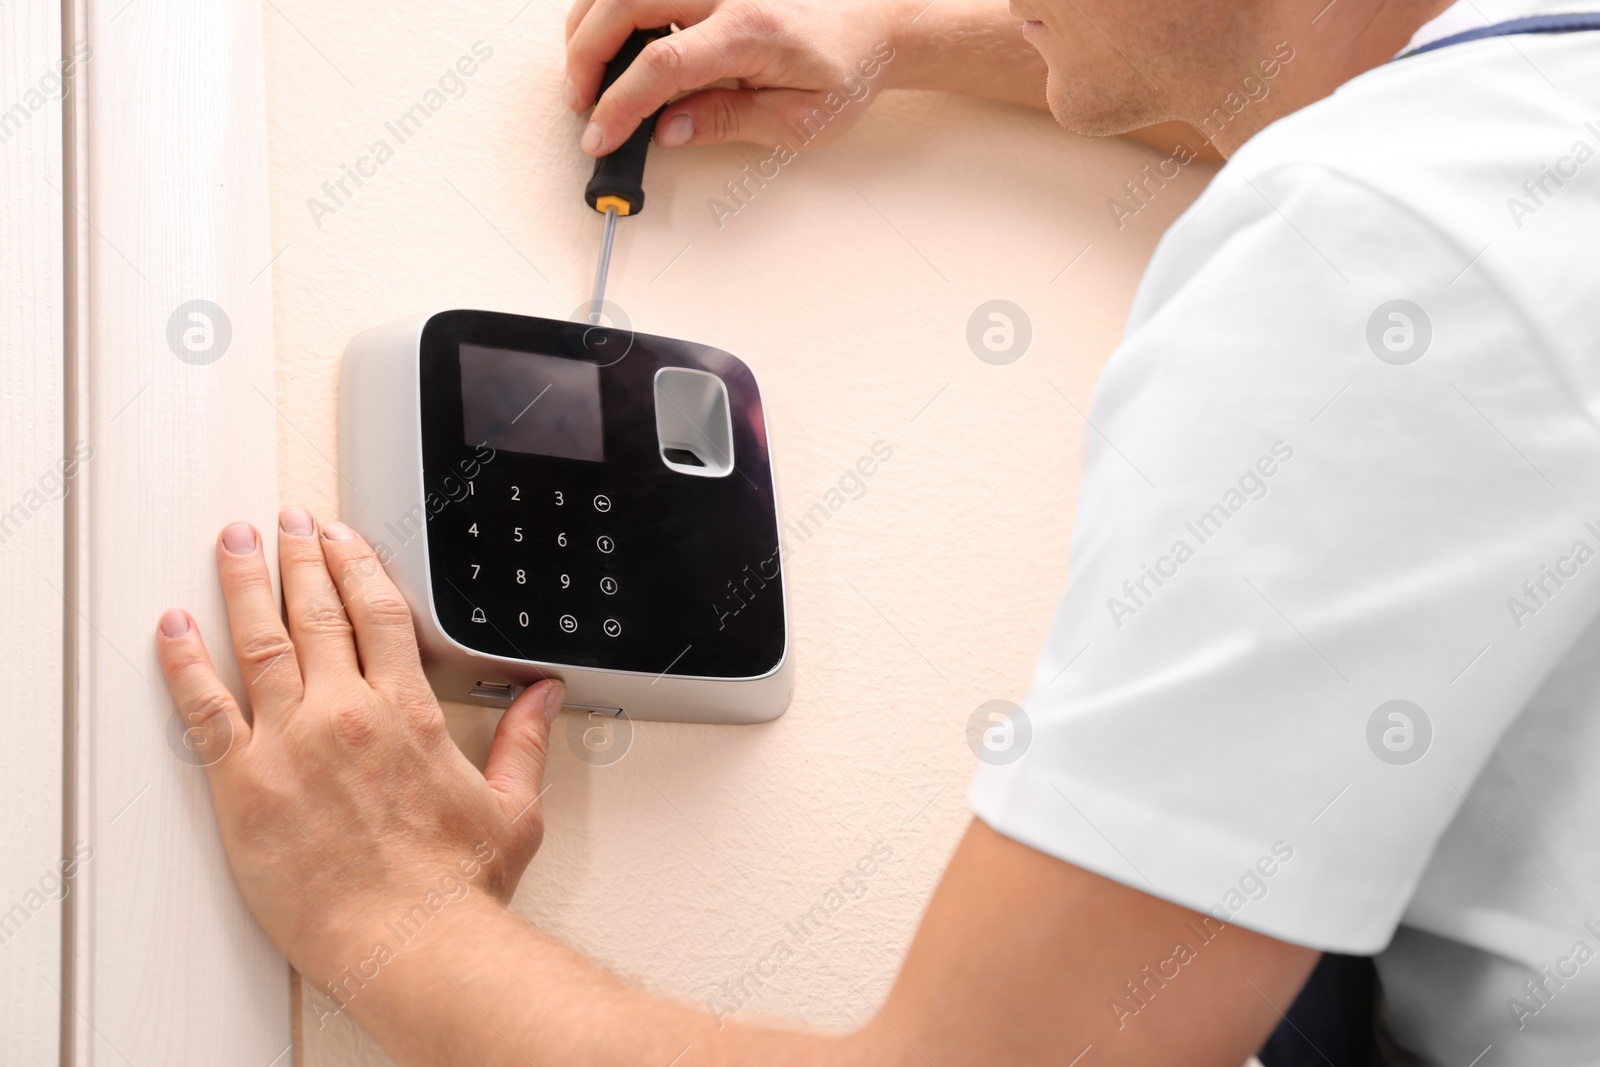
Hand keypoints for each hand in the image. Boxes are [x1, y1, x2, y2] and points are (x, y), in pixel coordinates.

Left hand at [154, 506, 564, 982]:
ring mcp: (290, 744)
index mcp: (408, 712)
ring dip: (246, 584)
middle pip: (317, 612)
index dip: (357, 565)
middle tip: (286, 522)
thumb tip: (543, 698)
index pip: (378, 613)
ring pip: (260, 640)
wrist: (409, 942)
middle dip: (301, 557)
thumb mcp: (512, 806)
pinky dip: (184, 663)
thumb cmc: (454, 887)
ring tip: (235, 543)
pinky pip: (204, 710)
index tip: (341, 539)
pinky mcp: (244, 785)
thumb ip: (524, 741)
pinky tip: (173, 628)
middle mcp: (346, 714)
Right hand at [565, 0, 907, 153]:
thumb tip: (668, 131)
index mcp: (750, 30)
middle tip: (583, 103)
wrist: (875, 26)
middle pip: (624, 6)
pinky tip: (612, 40)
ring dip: (591, 26)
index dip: (620, 103)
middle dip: (587, 57)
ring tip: (588, 74)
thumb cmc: (845, 69)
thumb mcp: (798, 120)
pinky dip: (613, 8)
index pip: (662, 63)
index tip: (600, 136)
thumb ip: (727, 121)